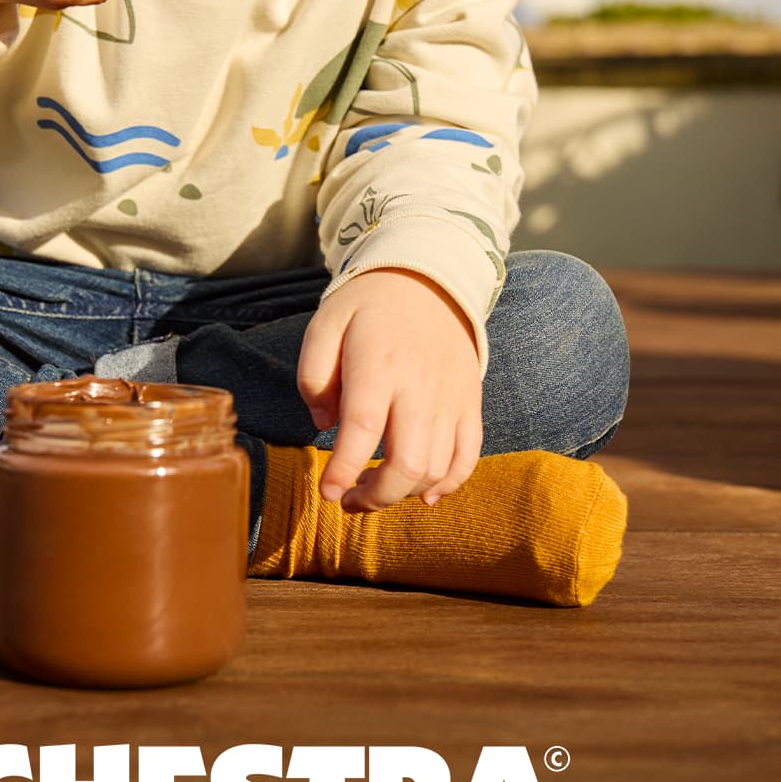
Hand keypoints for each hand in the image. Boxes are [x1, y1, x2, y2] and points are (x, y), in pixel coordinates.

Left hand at [296, 269, 482, 510]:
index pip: (362, 428)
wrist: (429, 281)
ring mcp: (450, 398)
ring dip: (404, 494)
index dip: (344, 469)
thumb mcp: (325, 323)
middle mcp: (419, 387)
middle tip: (349, 500)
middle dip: (376, 497)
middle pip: (408, 463)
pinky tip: (424, 495)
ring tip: (376, 489)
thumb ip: (312, 374)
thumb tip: (323, 425)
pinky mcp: (470, 403)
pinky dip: (449, 485)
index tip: (328, 492)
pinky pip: (468, 457)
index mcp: (378, 365)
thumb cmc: (367, 306)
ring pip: (436, 468)